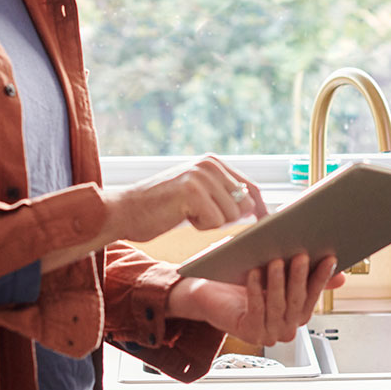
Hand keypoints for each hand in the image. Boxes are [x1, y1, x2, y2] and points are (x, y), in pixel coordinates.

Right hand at [104, 155, 265, 242]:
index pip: (251, 188)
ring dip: (211, 223)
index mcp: (214, 162)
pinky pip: (215, 221)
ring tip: (186, 214)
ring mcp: (201, 175)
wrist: (124, 211)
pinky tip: (181, 216)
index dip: (260, 210)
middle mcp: (210, 164)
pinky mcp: (192, 191)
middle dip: (228, 219)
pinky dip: (200, 227)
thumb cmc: (161, 209)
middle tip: (198, 216)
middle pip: (244, 204)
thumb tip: (257, 209)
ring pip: (231, 215)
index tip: (266, 226)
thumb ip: (223, 195)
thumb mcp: (197, 194)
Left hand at [167, 253, 343, 345]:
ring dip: (278, 282)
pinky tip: (254, 272)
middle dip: (300, 276)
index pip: (314, 294)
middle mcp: (286, 328)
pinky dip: (256, 290)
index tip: (329, 257)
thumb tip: (335, 267)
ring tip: (277, 260)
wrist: (206, 295)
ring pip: (278, 304)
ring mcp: (269, 333)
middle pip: (297, 300)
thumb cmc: (241, 280)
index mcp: (296, 314)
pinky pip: (256, 310)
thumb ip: (303, 271)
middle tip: (302, 255)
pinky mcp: (249, 333)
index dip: (322, 276)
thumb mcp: (275, 272)